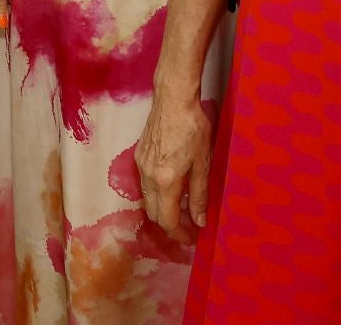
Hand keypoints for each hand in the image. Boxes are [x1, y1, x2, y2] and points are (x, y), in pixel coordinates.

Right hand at [137, 90, 213, 243]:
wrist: (173, 100)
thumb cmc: (193, 129)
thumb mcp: (203, 164)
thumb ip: (199, 195)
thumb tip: (200, 222)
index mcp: (165, 182)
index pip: (167, 220)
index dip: (178, 234)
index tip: (190, 240)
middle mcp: (148, 177)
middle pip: (153, 214)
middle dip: (169, 225)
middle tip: (188, 227)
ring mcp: (140, 166)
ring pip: (147, 199)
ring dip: (162, 209)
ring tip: (181, 208)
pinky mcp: (138, 156)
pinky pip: (144, 185)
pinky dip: (156, 194)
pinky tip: (171, 188)